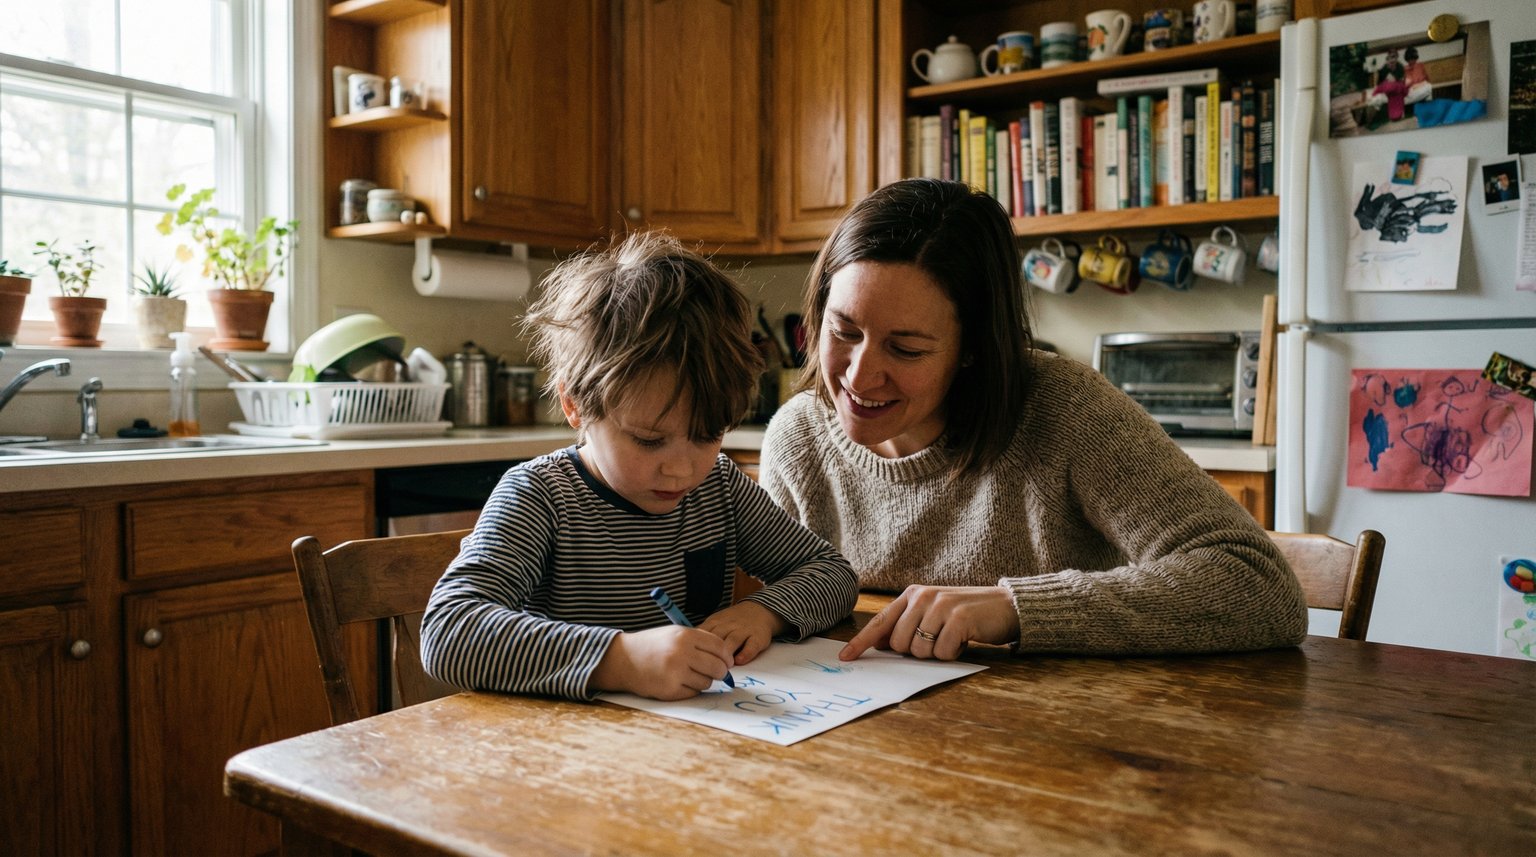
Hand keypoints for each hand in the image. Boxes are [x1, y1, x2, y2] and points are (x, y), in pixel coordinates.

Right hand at [590, 626, 734, 699]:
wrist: (623, 659)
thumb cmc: (652, 645)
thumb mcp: (675, 633)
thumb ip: (700, 642)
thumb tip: (727, 658)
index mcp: (685, 635)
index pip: (720, 648)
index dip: (727, 657)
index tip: (728, 662)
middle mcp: (681, 653)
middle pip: (718, 667)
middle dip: (721, 672)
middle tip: (717, 673)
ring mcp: (675, 673)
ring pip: (707, 682)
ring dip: (704, 681)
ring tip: (690, 674)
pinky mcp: (670, 690)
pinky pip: (694, 693)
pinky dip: (691, 689)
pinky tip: (679, 682)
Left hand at [700, 601, 787, 665]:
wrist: (759, 609)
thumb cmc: (733, 621)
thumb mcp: (716, 621)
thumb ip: (703, 633)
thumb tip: (685, 648)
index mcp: (716, 621)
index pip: (703, 634)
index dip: (697, 648)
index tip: (692, 660)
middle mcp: (730, 625)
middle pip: (717, 639)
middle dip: (711, 654)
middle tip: (705, 669)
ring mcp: (744, 630)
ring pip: (733, 641)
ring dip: (726, 655)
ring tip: (721, 668)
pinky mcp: (758, 637)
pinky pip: (751, 646)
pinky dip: (745, 654)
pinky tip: (739, 661)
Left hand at [839, 585, 1019, 661]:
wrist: (1006, 606)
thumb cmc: (967, 614)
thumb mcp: (933, 613)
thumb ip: (908, 625)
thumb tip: (882, 644)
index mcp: (913, 595)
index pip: (881, 621)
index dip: (862, 641)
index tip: (846, 657)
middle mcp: (923, 597)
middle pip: (900, 644)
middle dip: (916, 652)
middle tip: (937, 640)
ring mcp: (941, 606)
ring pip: (919, 651)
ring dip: (936, 653)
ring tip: (952, 638)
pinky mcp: (959, 619)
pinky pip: (942, 653)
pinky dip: (953, 654)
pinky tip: (964, 640)